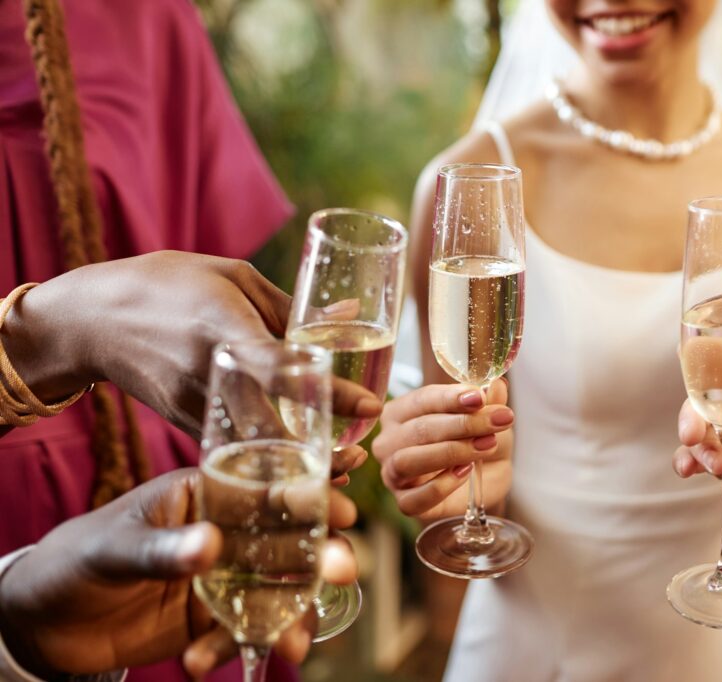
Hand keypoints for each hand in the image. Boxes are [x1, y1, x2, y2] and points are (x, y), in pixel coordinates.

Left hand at [0, 468, 358, 678]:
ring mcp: (225, 575)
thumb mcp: (112, 549)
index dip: (309, 494)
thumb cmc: (74, 561)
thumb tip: (211, 546)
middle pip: (289, 539)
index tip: (341, 509)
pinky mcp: (215, 616)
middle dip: (319, 557)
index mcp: (206, 493)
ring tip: (289, 646)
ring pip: (280, 590)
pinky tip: (202, 662)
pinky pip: (247, 629)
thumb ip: (161, 549)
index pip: (266, 486)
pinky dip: (241, 647)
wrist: (44, 623)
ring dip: (293, 615)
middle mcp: (226, 531)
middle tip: (343, 571)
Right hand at [2, 252, 381, 436]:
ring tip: (341, 469)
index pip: (284, 370)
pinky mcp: (183, 423)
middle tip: (359, 457)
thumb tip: (348, 318)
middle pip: (271, 429)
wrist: (90, 319)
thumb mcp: (233, 278)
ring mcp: (193, 405)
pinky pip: (232, 449)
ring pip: (252, 451)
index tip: (371, 407)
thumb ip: (290, 307)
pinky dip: (266, 461)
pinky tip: (299, 465)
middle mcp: (209, 374)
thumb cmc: (168, 285)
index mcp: (225, 328)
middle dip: (316, 453)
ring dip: (295, 466)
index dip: (330, 392)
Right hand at [372, 380, 513, 520]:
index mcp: (401, 411)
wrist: (487, 474)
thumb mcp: (487, 414)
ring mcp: (393, 474)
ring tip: (486, 445)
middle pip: (419, 429)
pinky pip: (414, 498)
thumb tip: (495, 384)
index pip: (422, 400)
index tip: (480, 397)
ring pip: (408, 461)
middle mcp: (389, 441)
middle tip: (498, 421)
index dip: (451, 398)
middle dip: (462, 424)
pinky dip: (441, 486)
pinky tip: (466, 473)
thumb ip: (488, 399)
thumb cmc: (477, 437)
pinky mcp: (405, 503)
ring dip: (452, 452)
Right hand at [674, 364, 721, 523]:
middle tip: (693, 433)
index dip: (710, 356)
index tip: (688, 358)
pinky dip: (687, 460)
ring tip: (716, 464)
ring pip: (698, 426)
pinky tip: (689, 470)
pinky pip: (696, 454)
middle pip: (706, 396)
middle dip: (693, 413)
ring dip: (696, 443)